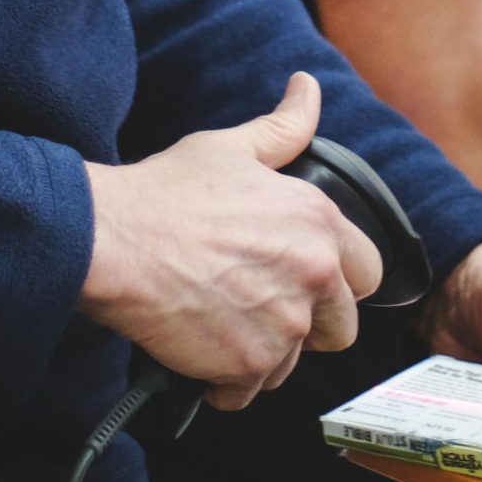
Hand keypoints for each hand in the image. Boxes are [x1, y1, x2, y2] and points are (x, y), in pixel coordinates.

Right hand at [79, 72, 382, 409]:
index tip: (303, 281)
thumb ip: (284, 127)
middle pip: (342, 329)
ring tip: (221, 323)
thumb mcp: (232, 148)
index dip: (337, 280)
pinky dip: (225, 384)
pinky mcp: (248, 365)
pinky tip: (200, 352)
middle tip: (260, 308)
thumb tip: (307, 88)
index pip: (368, 273)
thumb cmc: (167, 193)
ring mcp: (284, 325)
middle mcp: (314, 275)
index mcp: (319, 223)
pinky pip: (249, 393)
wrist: (113, 241)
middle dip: (308, 327)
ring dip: (262, 354)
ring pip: (292, 363)